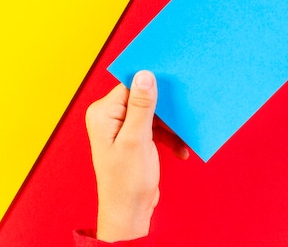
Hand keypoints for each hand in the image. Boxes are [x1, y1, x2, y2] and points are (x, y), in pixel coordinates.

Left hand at [85, 70, 188, 241]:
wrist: (130, 212)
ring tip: (183, 139)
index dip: (153, 85)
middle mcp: (110, 117)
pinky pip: (156, 128)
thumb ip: (141, 106)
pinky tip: (180, 150)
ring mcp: (122, 128)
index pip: (130, 86)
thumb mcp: (137, 140)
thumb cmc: (127, 181)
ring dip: (171, 127)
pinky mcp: (134, 138)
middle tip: (183, 114)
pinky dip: (169, 137)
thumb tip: (145, 75)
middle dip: (166, 110)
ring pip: (154, 114)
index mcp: (103, 113)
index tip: (174, 86)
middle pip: (144, 99)